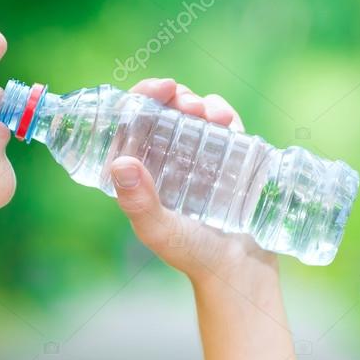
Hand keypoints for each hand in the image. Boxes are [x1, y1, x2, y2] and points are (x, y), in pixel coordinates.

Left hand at [109, 77, 279, 288]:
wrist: (239, 269)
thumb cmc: (191, 253)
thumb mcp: (159, 229)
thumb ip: (138, 202)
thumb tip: (120, 162)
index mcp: (139, 172)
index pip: (129, 126)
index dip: (135, 101)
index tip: (151, 91)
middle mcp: (164, 159)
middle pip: (158, 112)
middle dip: (167, 96)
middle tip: (179, 99)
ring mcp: (197, 154)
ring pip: (189, 112)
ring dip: (194, 101)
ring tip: (203, 111)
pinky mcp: (229, 155)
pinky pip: (222, 122)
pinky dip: (221, 111)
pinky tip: (222, 118)